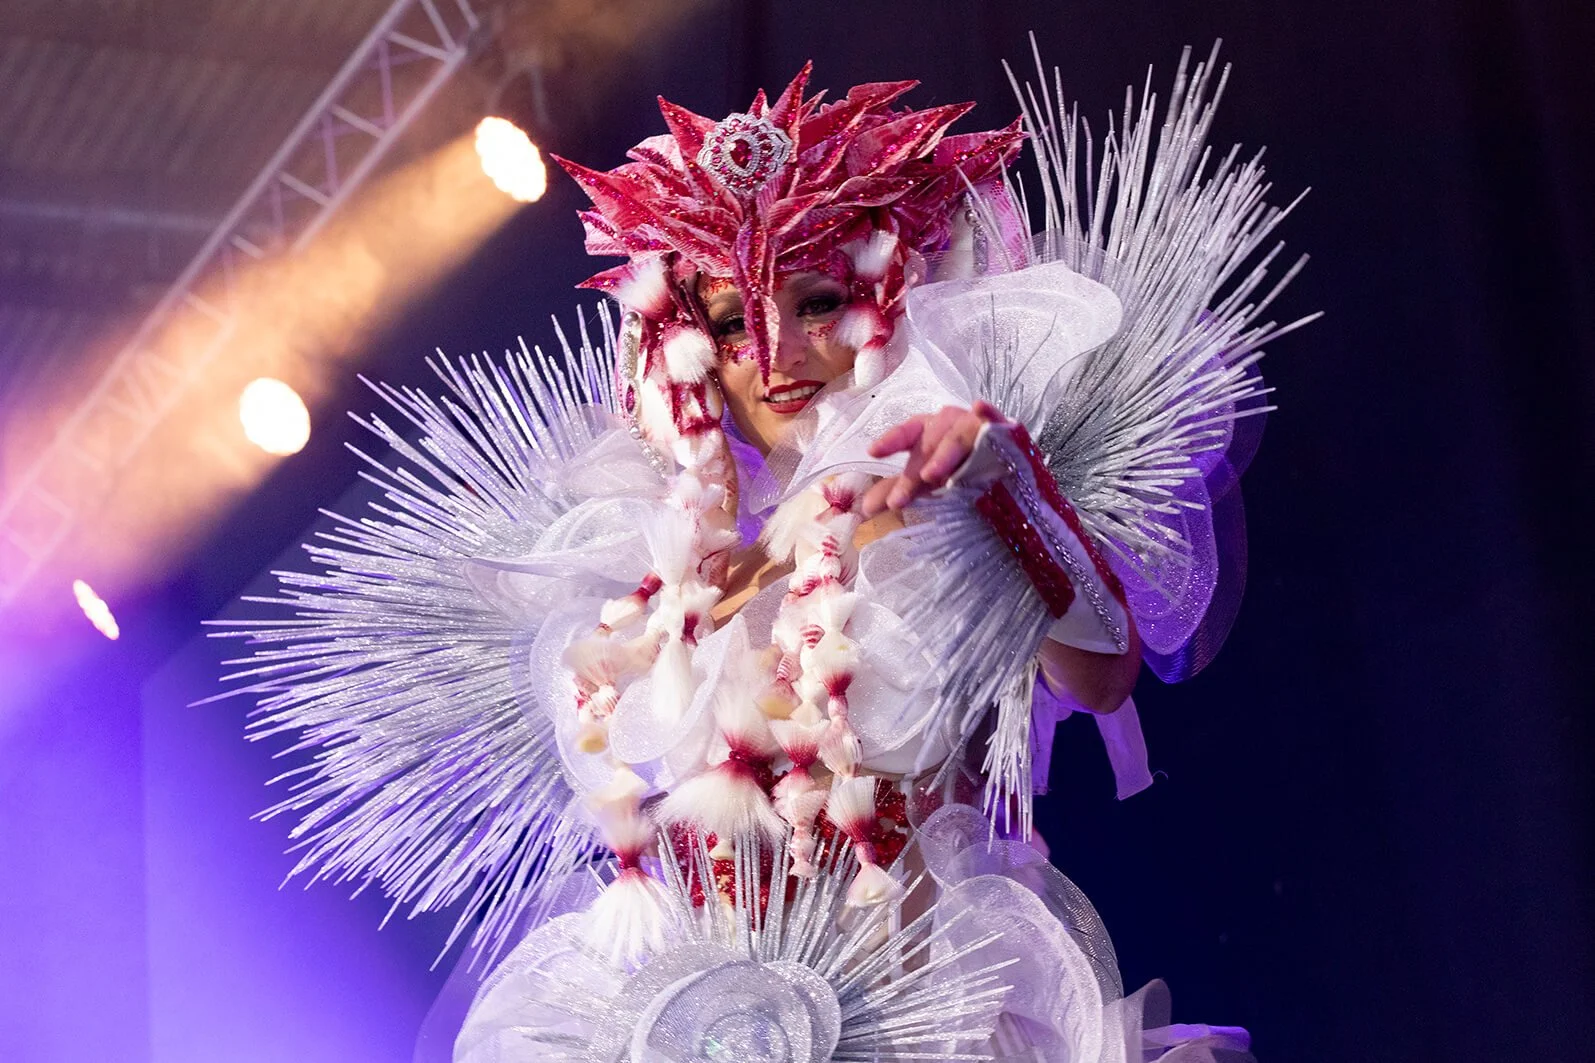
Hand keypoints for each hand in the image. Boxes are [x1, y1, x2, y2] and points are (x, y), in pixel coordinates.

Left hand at [860, 400, 1004, 516]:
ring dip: (943, 454)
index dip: (892, 440)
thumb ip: (899, 489)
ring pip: (958, 435)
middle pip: (929, 441)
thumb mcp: (928, 482)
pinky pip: (997, 420)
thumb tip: (864, 508)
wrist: (1012, 483)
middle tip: (899, 501)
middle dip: (913, 471)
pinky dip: (989, 413)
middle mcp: (953, 425)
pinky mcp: (1007, 432)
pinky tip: (981, 407)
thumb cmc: (963, 472)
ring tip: (931, 476)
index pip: (909, 431)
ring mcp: (980, 427)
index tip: (873, 451)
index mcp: (932, 432)